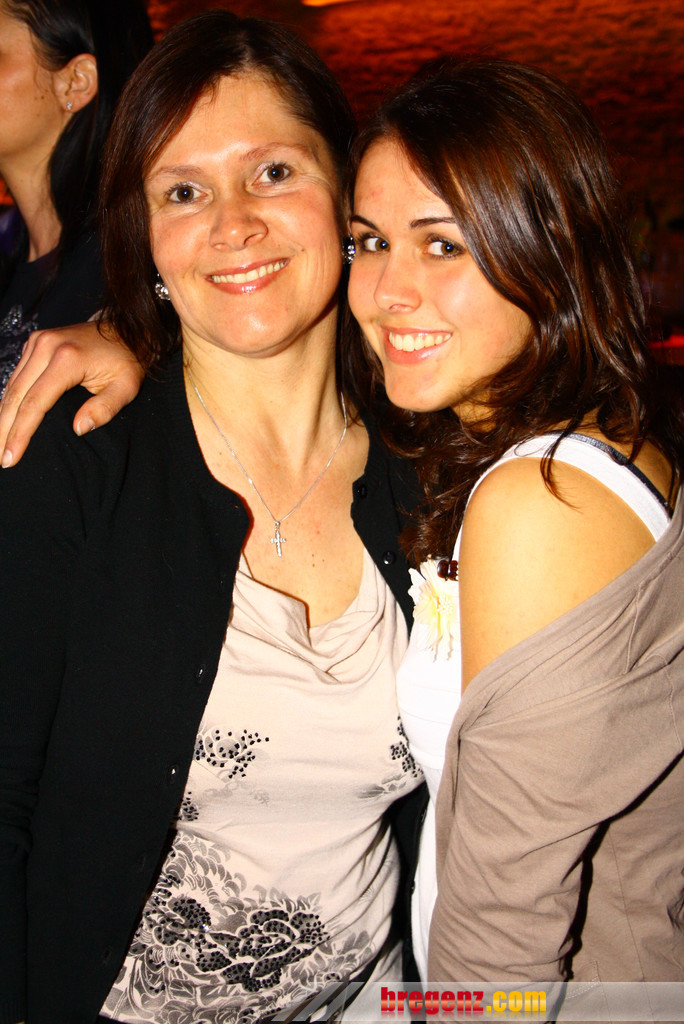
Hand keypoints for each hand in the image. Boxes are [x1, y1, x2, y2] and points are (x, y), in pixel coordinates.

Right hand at [0, 321, 144, 466]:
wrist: (125, 331)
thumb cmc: (127, 362)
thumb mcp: (126, 388)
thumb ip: (105, 409)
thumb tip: (78, 429)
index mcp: (67, 359)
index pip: (35, 403)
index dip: (20, 433)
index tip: (11, 457)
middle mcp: (46, 346)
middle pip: (16, 395)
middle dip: (4, 429)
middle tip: (0, 459)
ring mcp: (38, 342)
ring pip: (11, 385)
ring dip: (2, 416)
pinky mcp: (35, 343)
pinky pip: (16, 376)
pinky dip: (10, 400)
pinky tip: (6, 421)